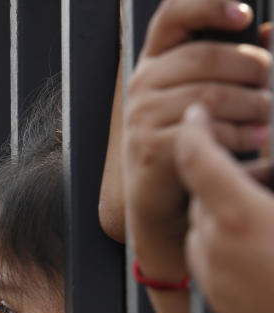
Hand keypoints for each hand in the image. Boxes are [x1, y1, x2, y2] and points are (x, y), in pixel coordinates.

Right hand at [124, 0, 270, 279]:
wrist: (163, 202)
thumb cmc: (192, 145)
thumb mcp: (209, 98)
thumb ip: (232, 65)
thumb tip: (270, 34)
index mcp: (157, 63)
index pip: (172, 15)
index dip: (207, 5)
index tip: (244, 15)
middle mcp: (143, 84)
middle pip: (205, 57)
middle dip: (251, 69)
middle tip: (272, 87)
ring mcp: (141, 116)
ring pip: (211, 95)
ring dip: (252, 107)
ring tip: (267, 122)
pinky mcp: (149, 147)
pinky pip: (204, 131)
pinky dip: (236, 137)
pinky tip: (251, 143)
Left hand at [175, 102, 273, 312]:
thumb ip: (272, 174)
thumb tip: (262, 167)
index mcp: (238, 219)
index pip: (197, 159)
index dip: (196, 129)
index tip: (198, 113)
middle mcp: (215, 251)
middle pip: (204, 197)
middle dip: (228, 180)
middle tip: (266, 175)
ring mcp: (217, 284)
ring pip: (206, 233)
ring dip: (229, 216)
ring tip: (270, 213)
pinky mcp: (224, 310)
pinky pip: (215, 266)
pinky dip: (231, 249)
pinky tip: (268, 251)